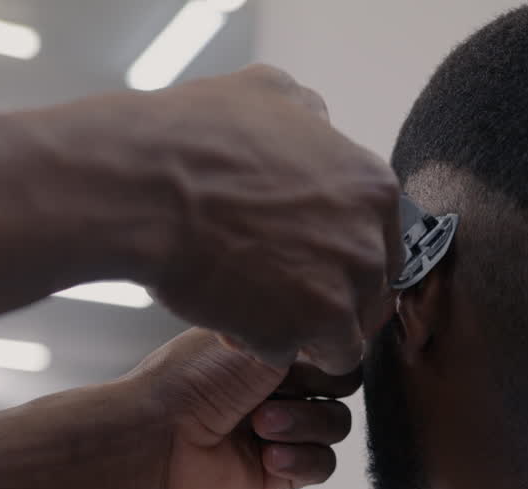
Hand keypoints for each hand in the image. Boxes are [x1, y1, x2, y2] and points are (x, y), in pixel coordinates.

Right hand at [44, 64, 402, 373]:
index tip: (308, 258)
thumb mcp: (269, 92)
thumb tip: (320, 124)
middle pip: (368, 295)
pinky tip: (233, 320)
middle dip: (329, 296)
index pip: (384, 243)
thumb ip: (310, 115)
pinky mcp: (298, 334)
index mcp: (373, 188)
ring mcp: (337, 294)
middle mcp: (368, 245)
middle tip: (280, 288)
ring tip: (259, 311)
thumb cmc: (195, 135)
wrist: (143, 187)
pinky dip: (268, 347)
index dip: (344, 255)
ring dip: (306, 332)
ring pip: (343, 338)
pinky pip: (297, 357)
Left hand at [123, 328, 359, 488]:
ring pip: (336, 427)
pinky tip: (268, 455)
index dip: (330, 354)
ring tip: (260, 426)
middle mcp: (280, 388)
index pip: (335, 351)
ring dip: (304, 424)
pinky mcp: (279, 473)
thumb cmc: (196, 376)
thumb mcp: (261, 338)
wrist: (157, 432)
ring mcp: (282, 431)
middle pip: (343, 389)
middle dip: (316, 389)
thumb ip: (311, 332)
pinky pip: (323, 466)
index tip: (307, 352)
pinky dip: (301, 459)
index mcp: (274, 351)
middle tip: (272, 392)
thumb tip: (356, 329)